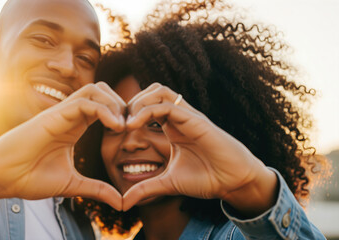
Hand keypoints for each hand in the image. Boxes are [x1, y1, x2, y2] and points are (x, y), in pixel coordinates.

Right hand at [0, 82, 124, 210]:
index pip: (105, 107)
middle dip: (122, 104)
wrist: (3, 177)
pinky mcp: (54, 115)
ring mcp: (62, 113)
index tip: (133, 135)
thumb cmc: (31, 177)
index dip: (123, 116)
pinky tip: (114, 126)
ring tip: (122, 126)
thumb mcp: (73, 184)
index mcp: (76, 127)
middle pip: (102, 91)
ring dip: (114, 103)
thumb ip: (97, 189)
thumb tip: (121, 202)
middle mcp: (70, 116)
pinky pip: (84, 101)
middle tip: (131, 127)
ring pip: (94, 89)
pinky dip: (104, 109)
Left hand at [122, 83, 276, 213]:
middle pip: (151, 92)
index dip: (128, 113)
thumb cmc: (206, 178)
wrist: (233, 181)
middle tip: (118, 122)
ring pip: (159, 91)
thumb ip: (146, 188)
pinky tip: (134, 125)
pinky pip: (168, 105)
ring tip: (126, 122)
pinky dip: (147, 110)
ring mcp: (187, 116)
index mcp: (172, 127)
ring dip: (139, 101)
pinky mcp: (195, 119)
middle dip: (131, 102)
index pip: (147, 106)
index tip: (114, 130)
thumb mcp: (168, 183)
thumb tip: (124, 202)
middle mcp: (179, 117)